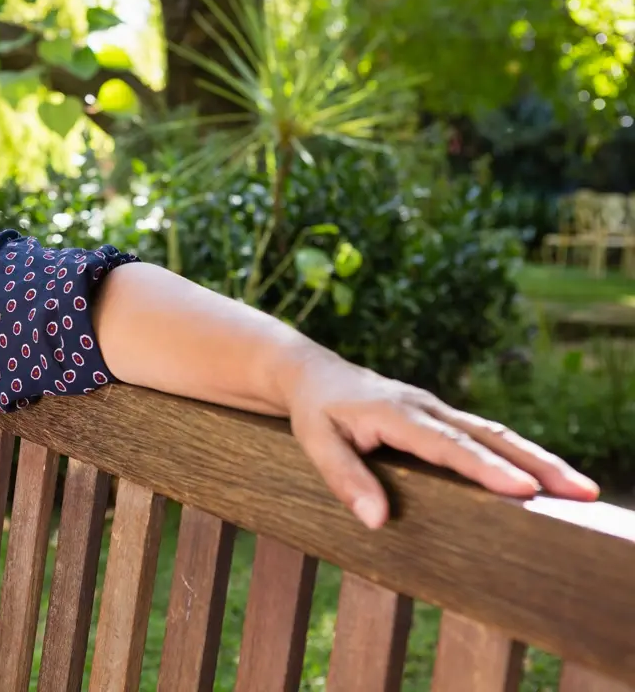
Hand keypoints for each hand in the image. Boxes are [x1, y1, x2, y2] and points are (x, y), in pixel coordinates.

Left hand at [287, 356, 600, 528]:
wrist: (312, 374)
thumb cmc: (315, 412)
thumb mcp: (316, 443)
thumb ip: (345, 478)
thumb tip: (377, 520)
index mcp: (396, 413)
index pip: (447, 445)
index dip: (484, 468)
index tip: (522, 489)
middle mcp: (426, 408)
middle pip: (487, 436)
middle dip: (535, 464)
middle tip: (581, 491)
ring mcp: (438, 410)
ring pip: (495, 434)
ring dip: (538, 460)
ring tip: (581, 489)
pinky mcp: (441, 418)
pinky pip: (486, 435)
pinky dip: (519, 454)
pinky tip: (545, 476)